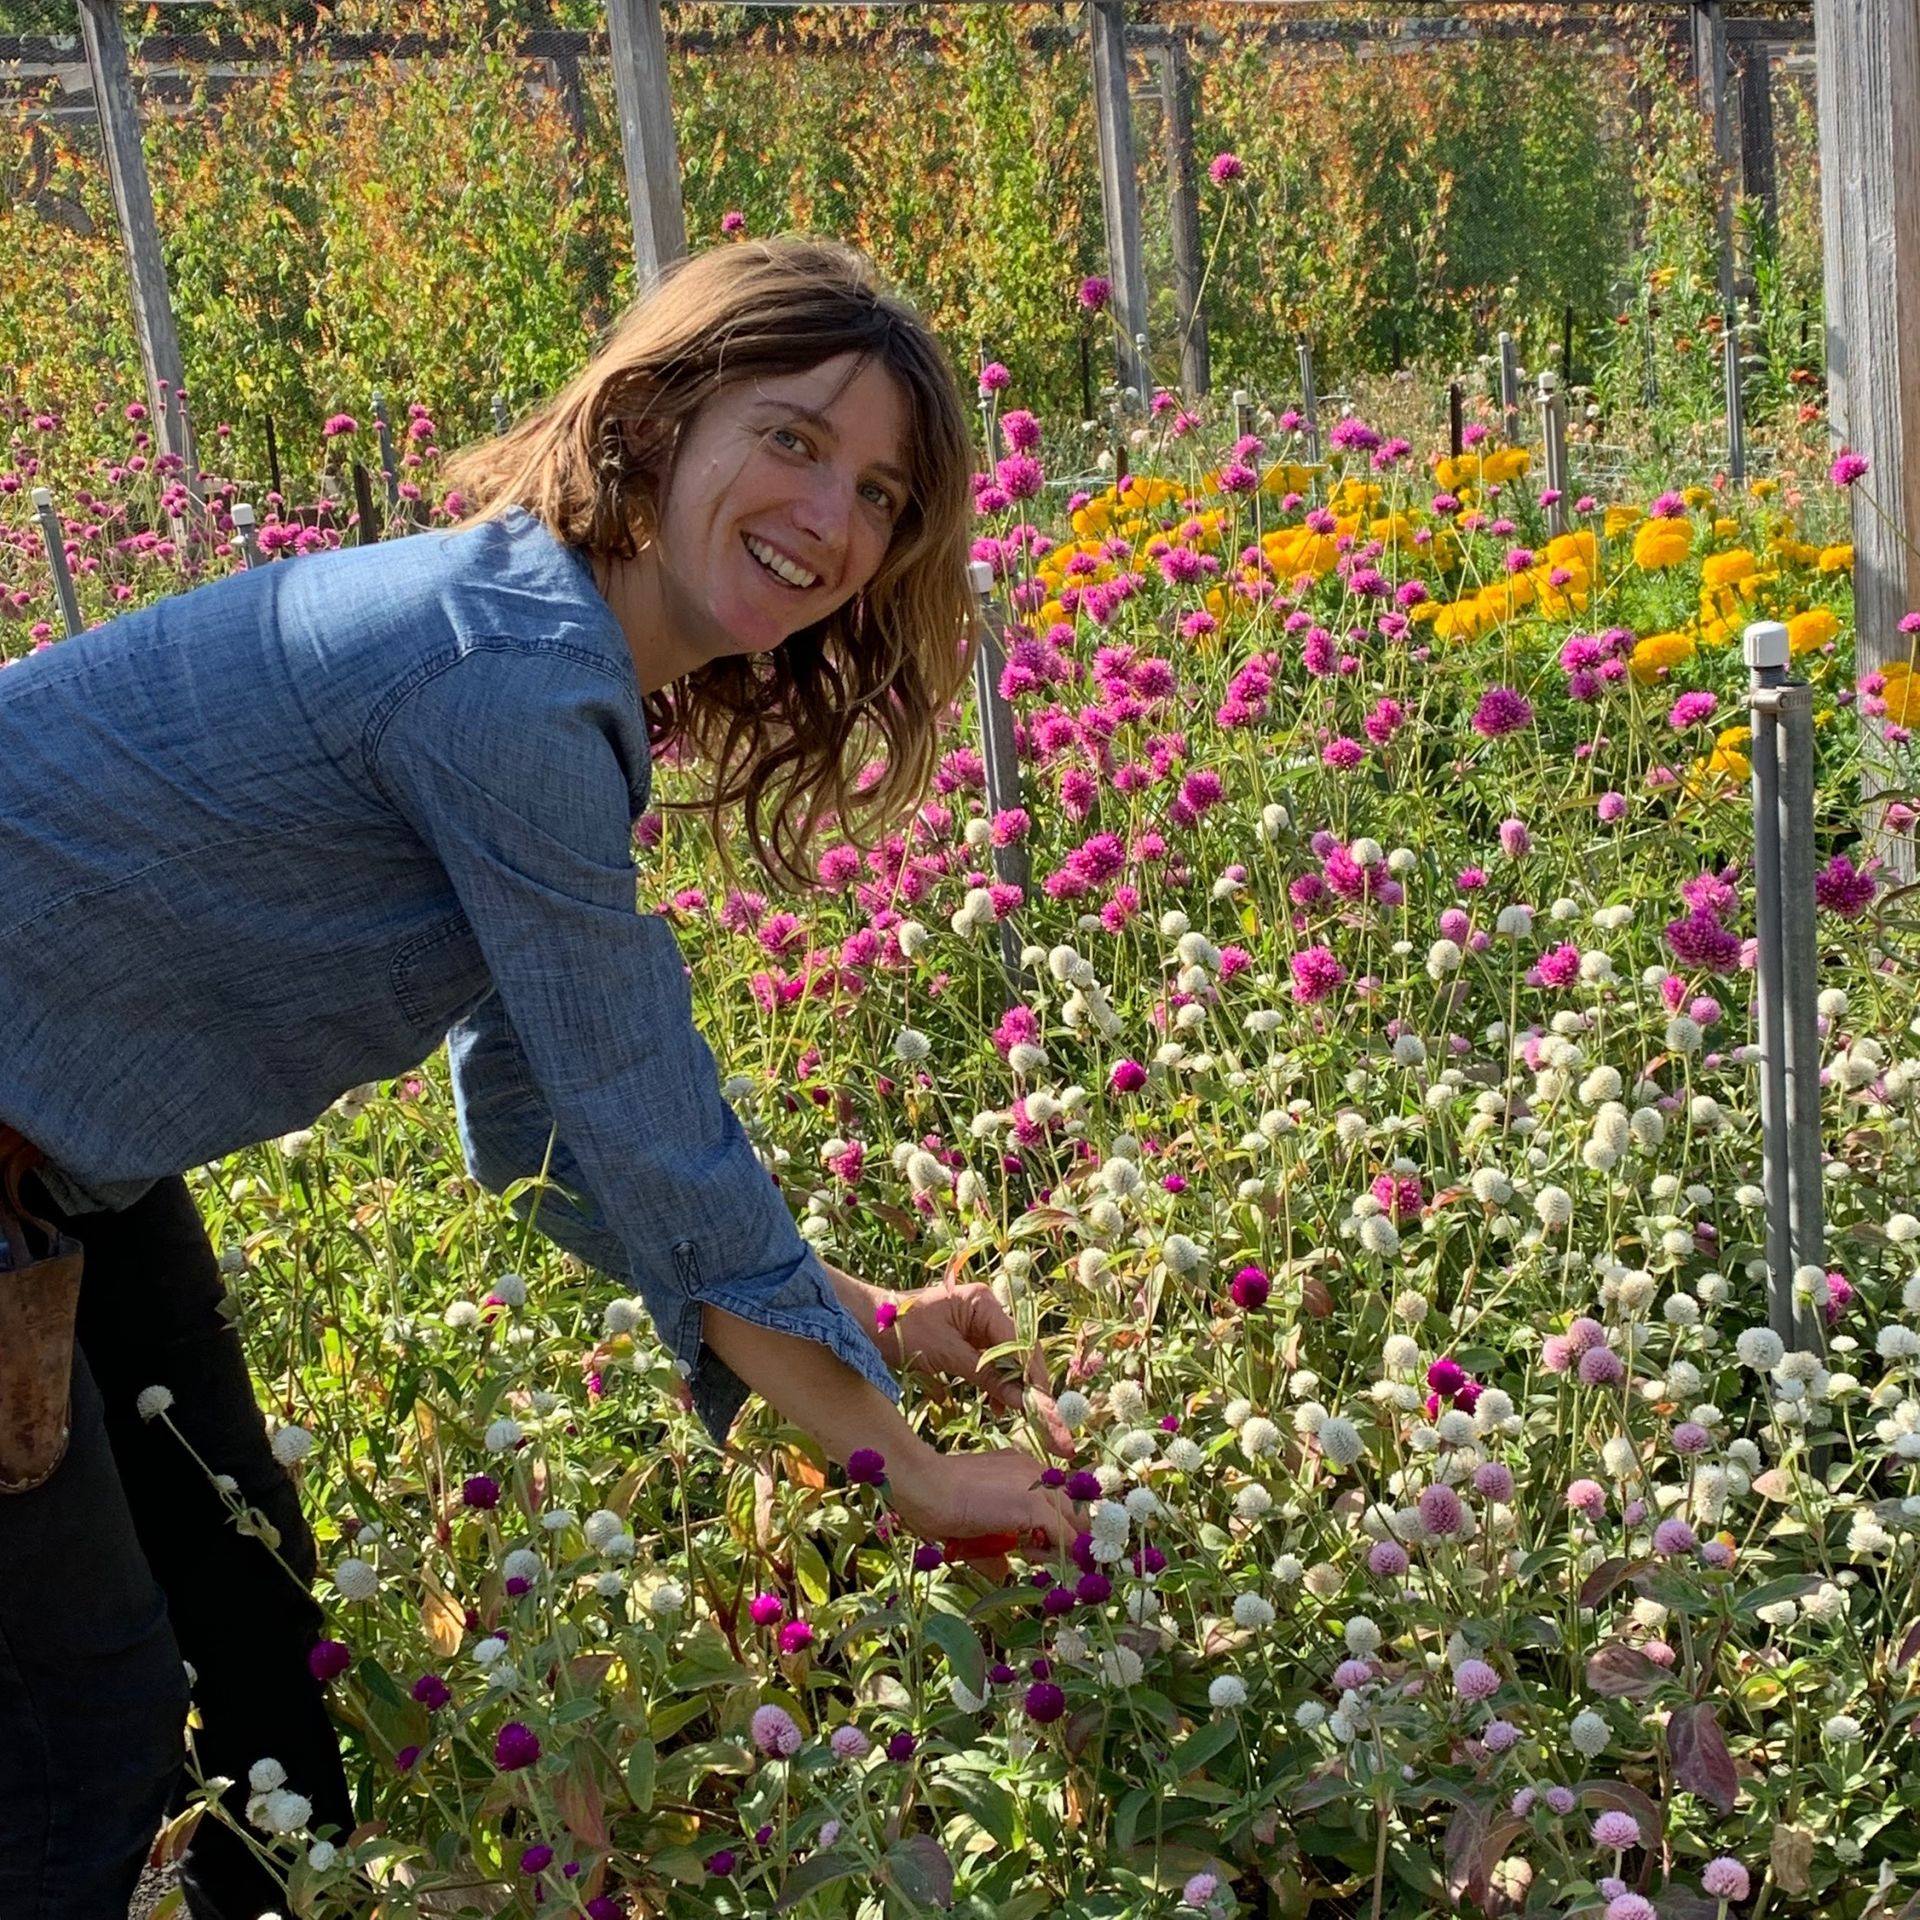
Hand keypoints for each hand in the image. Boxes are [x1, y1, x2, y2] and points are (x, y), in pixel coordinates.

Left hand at [878, 1281, 1074, 1457]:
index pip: (1019, 1342)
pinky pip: (989, 1362)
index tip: (1044, 1405)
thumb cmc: (901, 1329)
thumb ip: (986, 1376)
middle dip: (1028, 1382)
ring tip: (1016, 1413)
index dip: (1033, 1375)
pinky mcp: (966, 1338)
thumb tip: (1022, 1402)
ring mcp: (976, 1323)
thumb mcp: (946, 1355)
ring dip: (1012, 1385)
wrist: (865, 1322)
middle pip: (1019, 1349)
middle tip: (1039, 1414)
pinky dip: (995, 1383)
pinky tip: (998, 1405)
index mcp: (983, 1302)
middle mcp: (985, 1309)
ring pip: (1006, 1358)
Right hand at [887, 1445, 1086, 1562]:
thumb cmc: (937, 1501)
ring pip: (1075, 1522)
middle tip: (1052, 1559)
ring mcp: (1038, 1486)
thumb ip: (994, 1542)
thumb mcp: (974, 1520)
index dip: (1060, 1524)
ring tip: (1041, 1560)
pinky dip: (1063, 1556)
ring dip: (1067, 1547)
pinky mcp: (1035, 1506)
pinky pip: (1065, 1538)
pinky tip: (1041, 1562)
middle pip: (1076, 1507)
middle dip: (1071, 1536)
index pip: (1060, 1496)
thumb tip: (1002, 1571)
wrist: (925, 1486)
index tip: (1048, 1547)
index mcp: (1022, 1468)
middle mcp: (1036, 1471)